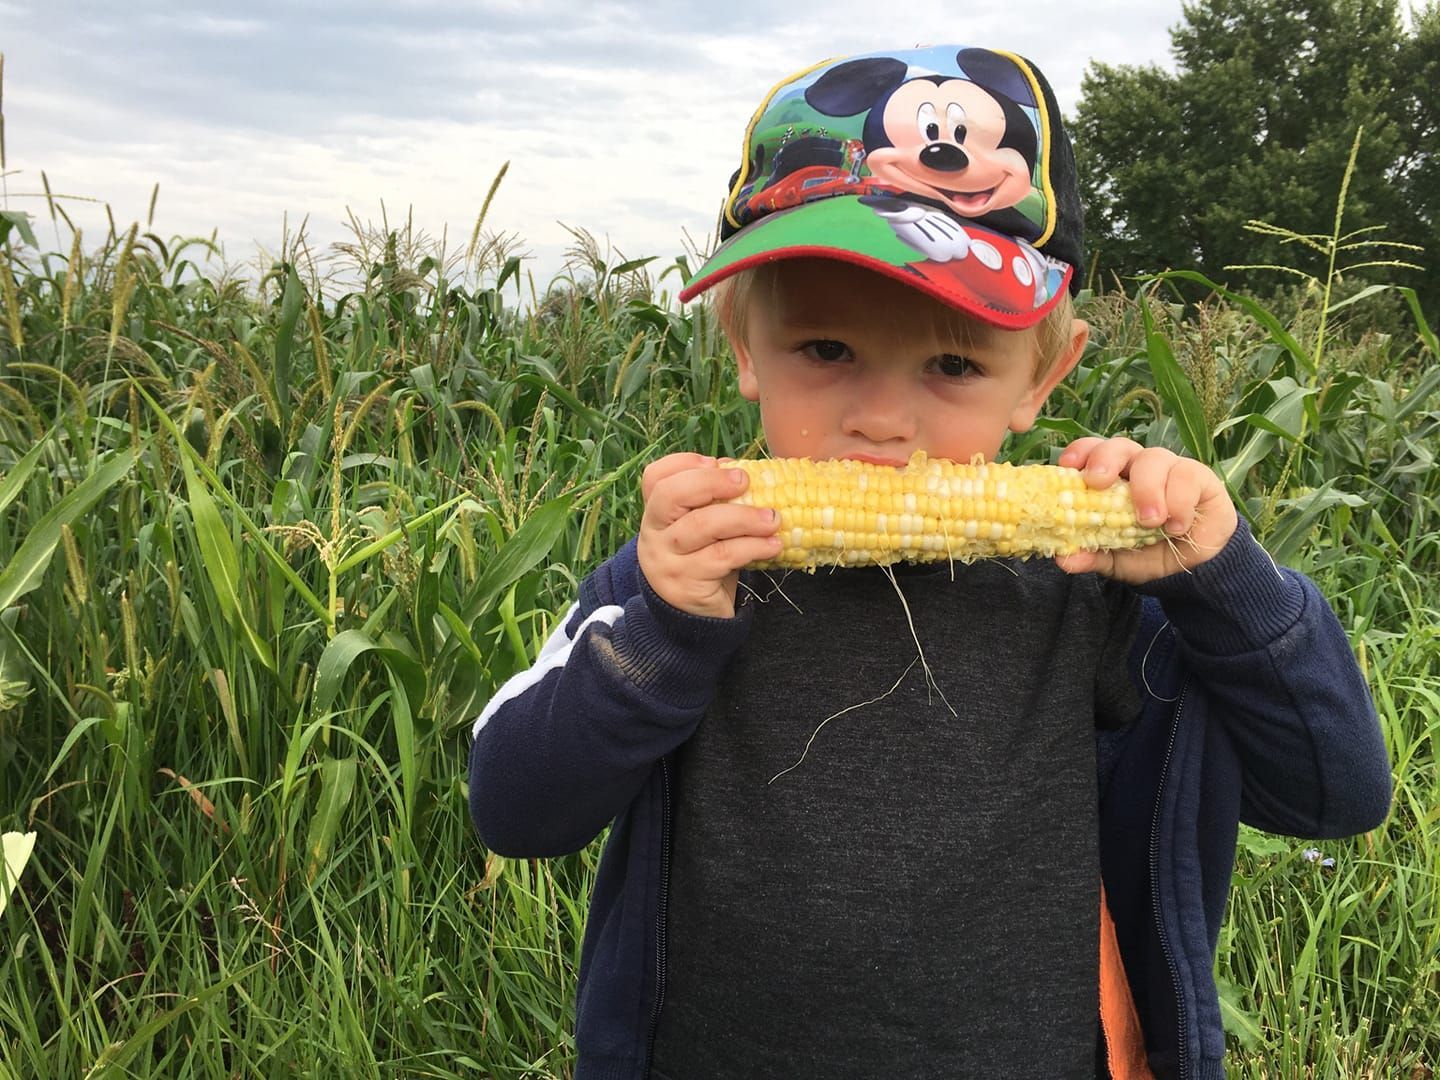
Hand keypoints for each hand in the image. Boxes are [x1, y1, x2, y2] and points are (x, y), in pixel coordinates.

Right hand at [637, 453, 782, 618]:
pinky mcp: (686, 585)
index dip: (684, 463)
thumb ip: (713, 504)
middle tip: (745, 481)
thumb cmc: (704, 563)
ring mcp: (666, 561)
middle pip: (671, 495)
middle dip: (711, 482)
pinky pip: (722, 558)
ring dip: (744, 518)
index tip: (716, 461)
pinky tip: (772, 545)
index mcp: (656, 514)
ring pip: (702, 526)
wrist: (692, 619)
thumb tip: (742, 472)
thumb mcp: (703, 531)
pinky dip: (752, 547)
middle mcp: (653, 534)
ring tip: (773, 520)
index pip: (655, 478)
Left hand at [1053, 437, 1238, 584]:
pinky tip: (1176, 526)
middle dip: (1106, 459)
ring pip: (1154, 458)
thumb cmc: (1150, 552)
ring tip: (1149, 520)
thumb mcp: (1117, 561)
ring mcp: (1170, 468)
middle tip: (1098, 482)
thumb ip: (1092, 557)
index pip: (1092, 452)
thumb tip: (1063, 560)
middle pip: (1119, 446)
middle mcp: (1138, 467)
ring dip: (1147, 488)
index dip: (1080, 453)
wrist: (1196, 564)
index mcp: (1112, 479)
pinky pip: (1187, 476)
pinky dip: (1179, 502)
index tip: (1068, 467)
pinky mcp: (1200, 477)